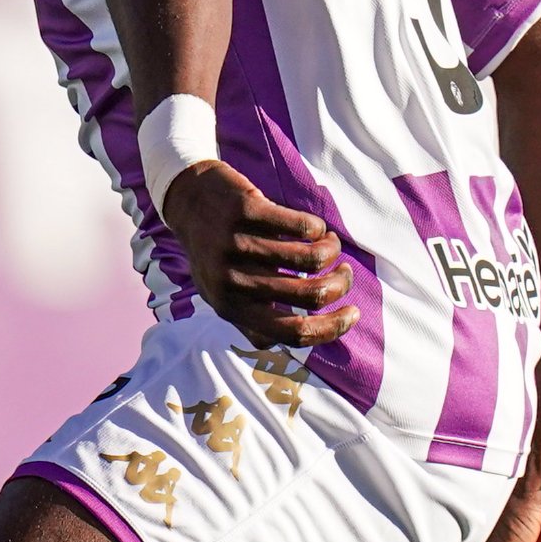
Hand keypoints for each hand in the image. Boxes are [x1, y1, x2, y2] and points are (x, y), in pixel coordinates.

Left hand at [164, 159, 350, 347]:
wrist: (187, 197)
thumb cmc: (213, 251)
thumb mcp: (221, 293)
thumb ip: (252, 320)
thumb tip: (296, 343)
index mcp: (230, 308)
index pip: (292, 333)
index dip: (331, 328)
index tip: (352, 314)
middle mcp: (232, 280)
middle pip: (310, 295)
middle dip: (340, 286)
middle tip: (344, 274)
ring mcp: (238, 244)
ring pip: (310, 259)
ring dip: (332, 253)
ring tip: (331, 245)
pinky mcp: (247, 210)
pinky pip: (302, 226)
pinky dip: (318, 228)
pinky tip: (316, 228)